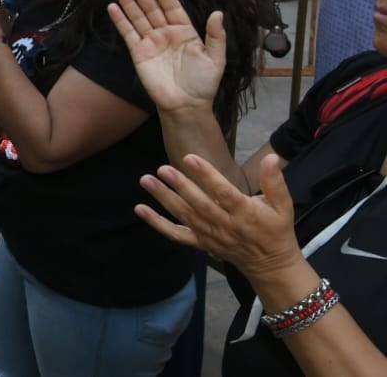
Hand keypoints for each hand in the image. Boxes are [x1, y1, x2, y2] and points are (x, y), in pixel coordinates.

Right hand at [106, 0, 225, 115]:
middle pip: (152, 9)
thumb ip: (215, 36)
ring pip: (138, 18)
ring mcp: (151, 42)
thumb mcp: (216, 59)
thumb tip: (218, 13)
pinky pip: (128, 33)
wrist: (186, 105)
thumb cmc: (204, 84)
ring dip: (128, 3)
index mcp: (185, 31)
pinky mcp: (139, 53)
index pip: (171, 7)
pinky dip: (120, 21)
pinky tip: (112, 8)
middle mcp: (166, 33)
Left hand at [137, 153, 303, 279]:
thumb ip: (275, 182)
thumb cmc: (276, 230)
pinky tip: (140, 209)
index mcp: (245, 213)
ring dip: (164, 199)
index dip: (207, 176)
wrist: (270, 265)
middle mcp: (225, 224)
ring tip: (146, 180)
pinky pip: (177, 234)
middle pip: (199, 204)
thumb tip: (271, 157)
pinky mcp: (200, 243)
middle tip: (162, 169)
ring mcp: (210, 235)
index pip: (224, 193)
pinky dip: (157, 223)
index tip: (190, 158)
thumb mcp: (283, 206)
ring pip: (185, 216)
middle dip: (180, 186)